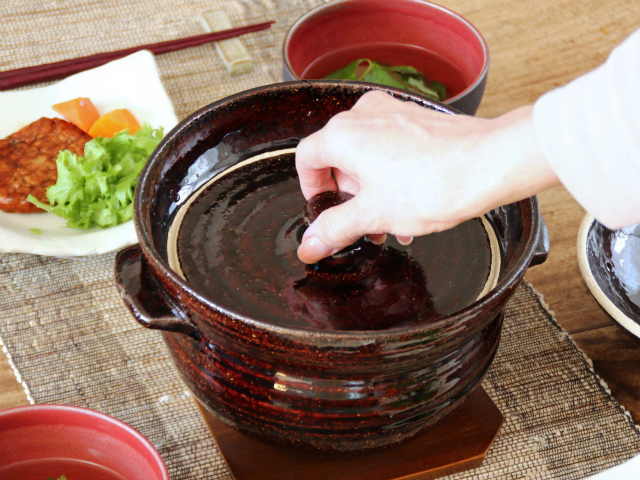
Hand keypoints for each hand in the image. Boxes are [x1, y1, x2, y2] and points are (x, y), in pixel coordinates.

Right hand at [295, 91, 557, 262]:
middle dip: (348, 197)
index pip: (306, 159)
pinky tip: (411, 205)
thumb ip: (334, 228)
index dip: (311, 189)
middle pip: (337, 157)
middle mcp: (364, 115)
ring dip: (372, 190)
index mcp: (343, 134)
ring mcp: (392, 112)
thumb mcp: (373, 215)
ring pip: (366, 154)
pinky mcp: (416, 119)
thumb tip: (310, 244)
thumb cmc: (434, 183)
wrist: (489, 163)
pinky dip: (391, 175)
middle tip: (363, 224)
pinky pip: (390, 146)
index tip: (324, 209)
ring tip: (391, 222)